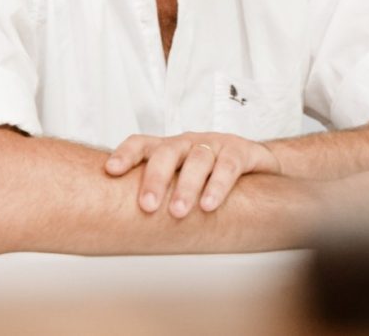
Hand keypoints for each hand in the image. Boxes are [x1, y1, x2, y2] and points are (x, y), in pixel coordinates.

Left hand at [104, 132, 280, 217]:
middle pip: (167, 152)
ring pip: (198, 159)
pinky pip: (228, 165)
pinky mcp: (239, 150)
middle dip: (155, 178)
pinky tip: (209, 204)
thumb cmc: (211, 176)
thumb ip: (160, 194)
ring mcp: (214, 144)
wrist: (258, 167)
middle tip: (146, 206)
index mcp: (169, 149)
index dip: (125, 154)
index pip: (142, 144)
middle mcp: (188, 143)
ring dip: (187, 186)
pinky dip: (218, 185)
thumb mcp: (182, 180)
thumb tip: (125, 225)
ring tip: (179, 212)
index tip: (110, 170)